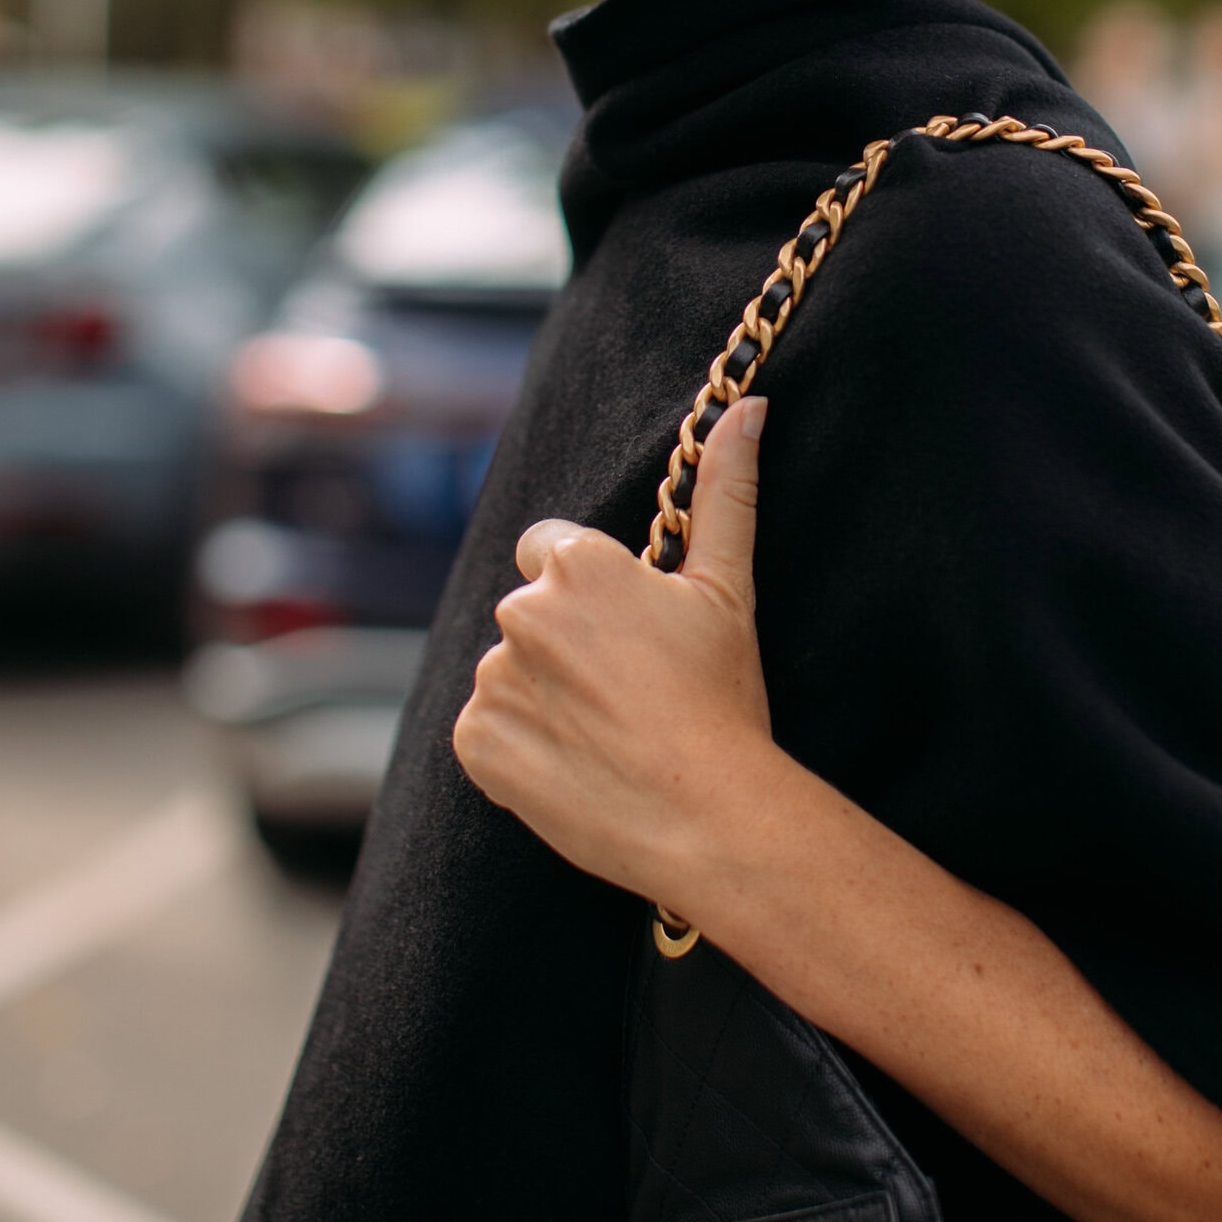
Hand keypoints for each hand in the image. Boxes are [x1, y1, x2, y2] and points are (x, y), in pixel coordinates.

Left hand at [453, 397, 777, 904]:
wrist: (705, 814)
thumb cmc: (722, 696)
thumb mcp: (725, 588)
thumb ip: (724, 491)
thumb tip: (747, 407)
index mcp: (575, 563)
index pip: (551, 551)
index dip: (592, 593)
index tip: (628, 633)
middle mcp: (521, 611)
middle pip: (531, 614)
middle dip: (566, 643)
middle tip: (628, 690)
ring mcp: (492, 680)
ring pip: (510, 673)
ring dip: (543, 694)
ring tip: (606, 733)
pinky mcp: (475, 741)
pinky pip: (487, 730)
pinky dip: (519, 745)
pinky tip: (574, 763)